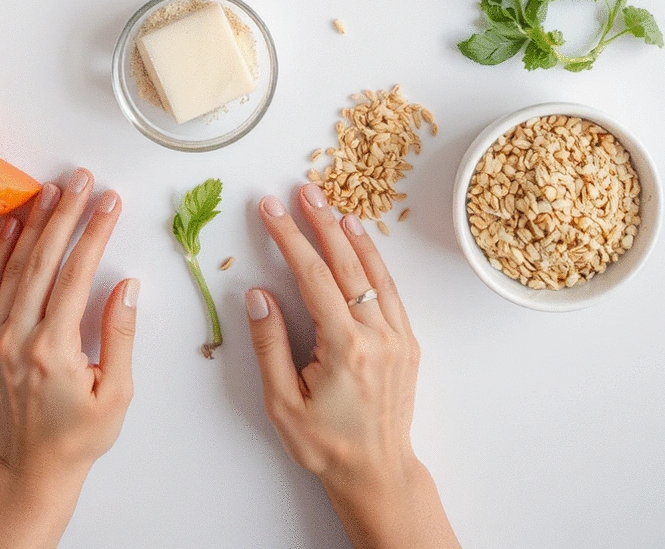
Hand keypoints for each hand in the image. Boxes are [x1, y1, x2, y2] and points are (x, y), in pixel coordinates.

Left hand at [0, 169, 137, 548]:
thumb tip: (125, 284)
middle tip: (83, 179)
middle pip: (43, 260)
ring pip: (14, 267)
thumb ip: (119, 335)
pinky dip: (2, 252)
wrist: (33, 468)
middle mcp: (17, 338)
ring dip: (36, 223)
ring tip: (54, 190)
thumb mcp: (117, 392)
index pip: (76, 274)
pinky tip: (16, 225)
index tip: (111, 201)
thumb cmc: (81, 435)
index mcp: (53, 350)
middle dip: (66, 214)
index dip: (95, 232)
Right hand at [246, 186, 459, 548]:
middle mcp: (377, 336)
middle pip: (346, 263)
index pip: (313, 276)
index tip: (270, 209)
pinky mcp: (407, 343)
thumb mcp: (283, 405)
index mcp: (345, 349)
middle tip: (302, 190)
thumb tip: (258, 295)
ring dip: (351, 234)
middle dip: (321, 222)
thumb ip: (270, 346)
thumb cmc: (325, 445)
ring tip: (331, 205)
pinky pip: (389, 290)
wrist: (377, 474)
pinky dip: (375, 260)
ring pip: (374, 272)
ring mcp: (397, 338)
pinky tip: (361, 242)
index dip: (290, 237)